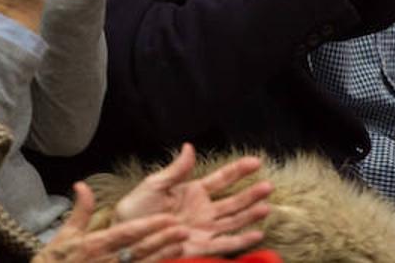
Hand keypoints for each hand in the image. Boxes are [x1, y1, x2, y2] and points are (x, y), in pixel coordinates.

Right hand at [35, 182, 187, 262]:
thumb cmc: (55, 261)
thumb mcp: (65, 235)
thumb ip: (80, 210)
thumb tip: (82, 184)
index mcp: (96, 244)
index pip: (127, 233)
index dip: (148, 225)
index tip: (166, 218)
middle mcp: (107, 261)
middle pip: (140, 249)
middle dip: (162, 240)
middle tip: (183, 229)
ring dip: (163, 256)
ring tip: (182, 245)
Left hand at [115, 144, 269, 256]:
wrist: (126, 236)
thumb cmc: (137, 209)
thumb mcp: (155, 184)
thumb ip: (176, 170)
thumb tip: (189, 147)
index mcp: (193, 191)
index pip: (222, 179)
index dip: (239, 170)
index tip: (257, 161)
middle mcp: (203, 210)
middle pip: (233, 201)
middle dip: (251, 194)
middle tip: (268, 186)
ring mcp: (204, 229)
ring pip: (233, 221)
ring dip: (250, 215)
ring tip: (266, 207)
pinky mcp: (200, 247)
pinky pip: (225, 244)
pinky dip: (242, 240)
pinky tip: (257, 234)